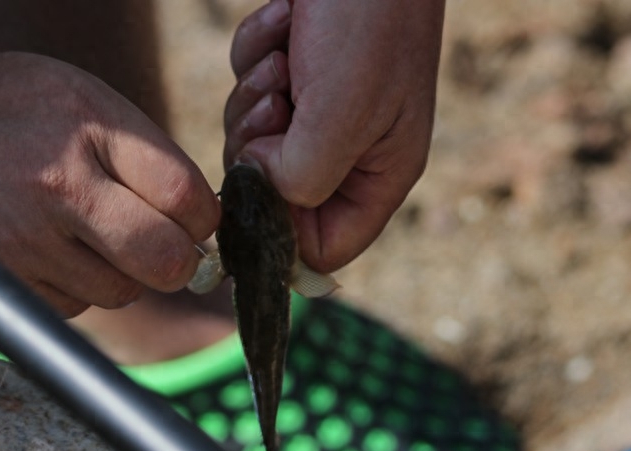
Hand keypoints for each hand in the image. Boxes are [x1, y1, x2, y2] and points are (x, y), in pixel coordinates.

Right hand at [0, 46, 220, 316]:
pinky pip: (75, 307)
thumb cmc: (0, 108)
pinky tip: (45, 247)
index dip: (204, 219)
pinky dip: (74, 287)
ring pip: (123, 292)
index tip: (194, 220)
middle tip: (162, 245)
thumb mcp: (75, 96)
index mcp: (90, 126)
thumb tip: (201, 221)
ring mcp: (27, 240)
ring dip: (120, 273)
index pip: (188, 198)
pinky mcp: (3, 281)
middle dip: (177, 261)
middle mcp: (61, 185)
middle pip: (167, 261)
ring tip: (83, 232)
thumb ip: (143, 153)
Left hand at [224, 0, 445, 272]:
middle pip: (277, 194)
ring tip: (286, 57)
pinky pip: (250, 85)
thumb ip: (301, 179)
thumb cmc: (369, 22)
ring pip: (255, 140)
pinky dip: (255, 54)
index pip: (324, 248)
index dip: (281, 234)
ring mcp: (324, 107)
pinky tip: (284, 24)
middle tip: (278, 103)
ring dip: (254, 95)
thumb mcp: (341, 115)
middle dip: (262, 149)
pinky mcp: (299, 69)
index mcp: (380, 175)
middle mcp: (353, 150)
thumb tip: (257, 190)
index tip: (253, 198)